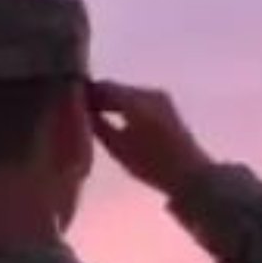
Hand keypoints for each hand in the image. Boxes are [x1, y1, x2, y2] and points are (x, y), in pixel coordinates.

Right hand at [86, 82, 212, 198]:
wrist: (191, 175)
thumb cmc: (152, 165)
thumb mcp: (118, 148)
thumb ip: (98, 126)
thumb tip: (82, 112)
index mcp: (136, 100)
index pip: (103, 87)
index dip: (86, 92)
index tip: (70, 101)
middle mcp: (148, 92)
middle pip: (116, 88)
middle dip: (98, 97)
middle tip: (79, 110)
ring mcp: (160, 97)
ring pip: (127, 93)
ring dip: (111, 101)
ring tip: (94, 116)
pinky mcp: (167, 106)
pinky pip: (139, 99)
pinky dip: (125, 105)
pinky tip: (116, 118)